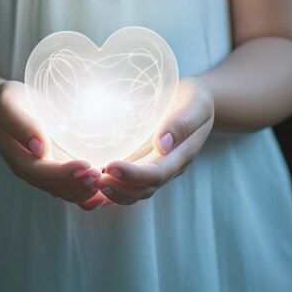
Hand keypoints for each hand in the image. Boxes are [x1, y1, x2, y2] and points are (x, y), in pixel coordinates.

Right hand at [0, 80, 107, 210]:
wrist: (13, 106)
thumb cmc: (11, 102)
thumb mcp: (8, 105)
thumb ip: (21, 125)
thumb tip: (39, 148)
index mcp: (19, 158)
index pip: (41, 173)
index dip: (64, 174)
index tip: (86, 166)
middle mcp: (34, 172)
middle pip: (57, 188)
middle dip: (79, 184)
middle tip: (100, 174)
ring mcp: (49, 173)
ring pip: (68, 193)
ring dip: (87, 191)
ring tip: (106, 180)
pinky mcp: (61, 170)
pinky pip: (76, 189)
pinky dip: (92, 194)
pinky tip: (109, 190)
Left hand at [93, 77, 214, 206]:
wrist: (196, 102)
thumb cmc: (195, 99)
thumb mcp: (196, 103)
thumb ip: (183, 122)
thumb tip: (163, 144)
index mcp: (183, 154)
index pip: (158, 173)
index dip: (134, 175)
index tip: (111, 166)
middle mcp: (170, 166)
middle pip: (146, 188)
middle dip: (121, 188)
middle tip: (96, 180)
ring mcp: (158, 167)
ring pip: (137, 192)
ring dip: (116, 193)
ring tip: (94, 185)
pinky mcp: (146, 163)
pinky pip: (131, 183)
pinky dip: (115, 188)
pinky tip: (97, 185)